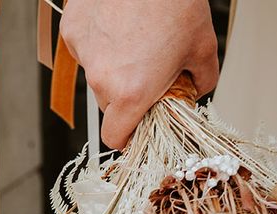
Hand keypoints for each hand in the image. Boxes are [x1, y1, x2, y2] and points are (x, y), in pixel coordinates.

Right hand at [61, 0, 218, 148]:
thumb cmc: (177, 4)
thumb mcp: (203, 50)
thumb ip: (201, 83)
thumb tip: (195, 92)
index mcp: (132, 93)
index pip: (115, 137)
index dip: (127, 137)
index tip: (137, 129)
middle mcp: (102, 78)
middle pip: (109, 107)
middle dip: (126, 99)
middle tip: (148, 76)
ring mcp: (84, 52)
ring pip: (97, 76)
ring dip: (113, 69)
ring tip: (136, 43)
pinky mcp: (72, 28)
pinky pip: (86, 49)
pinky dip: (101, 44)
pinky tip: (120, 26)